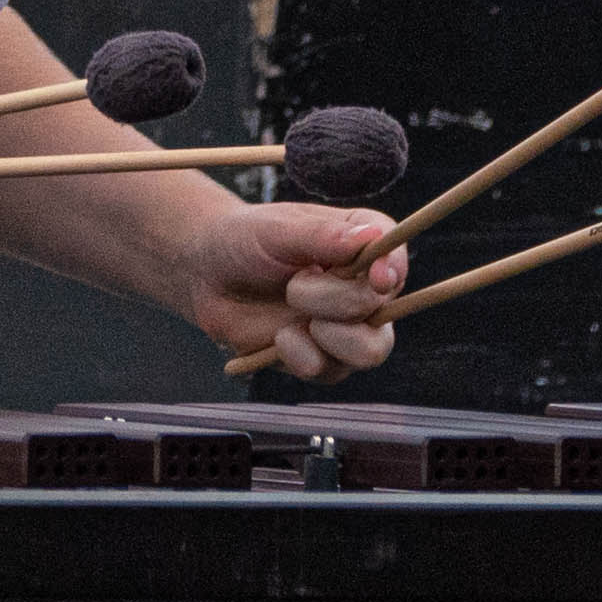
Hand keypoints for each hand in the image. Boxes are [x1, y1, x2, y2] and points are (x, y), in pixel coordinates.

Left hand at [182, 200, 407, 381]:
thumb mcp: (276, 229)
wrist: (205, 276)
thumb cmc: (244, 240)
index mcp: (361, 242)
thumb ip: (320, 235)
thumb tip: (369, 238)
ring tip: (292, 317)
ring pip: (371, 351)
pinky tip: (278, 338)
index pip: (395, 256)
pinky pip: (331, 372)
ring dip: (327, 336)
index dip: (392, 270)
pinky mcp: (324, 358)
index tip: (377, 278)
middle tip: (296, 287)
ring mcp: (347, 326)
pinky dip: (300, 356)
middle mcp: (363, 286)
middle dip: (338, 303)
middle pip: (385, 310)